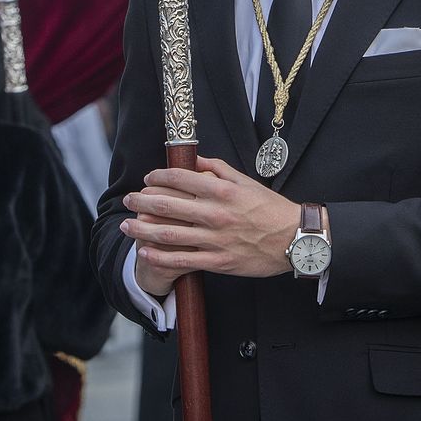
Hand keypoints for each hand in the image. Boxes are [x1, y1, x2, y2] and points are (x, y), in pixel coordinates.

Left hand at [120, 156, 299, 295]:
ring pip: (170, 234)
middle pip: (168, 205)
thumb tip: (194, 159)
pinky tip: (145, 251)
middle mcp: (216, 213)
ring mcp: (216, 239)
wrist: (294, 239)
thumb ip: (218, 168)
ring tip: (126, 226)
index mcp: (222, 191)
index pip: (180, 178)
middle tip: (129, 199)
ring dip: (143, 229)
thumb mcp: (246, 181)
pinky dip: (160, 256)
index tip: (147, 178)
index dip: (158, 177)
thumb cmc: (270, 209)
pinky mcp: (218, 262)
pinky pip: (183, 260)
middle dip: (142, 201)